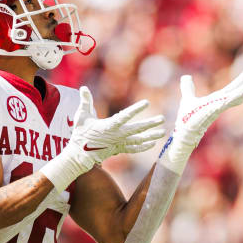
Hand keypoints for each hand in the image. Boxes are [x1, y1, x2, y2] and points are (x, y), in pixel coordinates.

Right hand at [41, 86, 164, 190]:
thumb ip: (85, 101)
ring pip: (138, 140)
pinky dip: (143, 146)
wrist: (79, 155)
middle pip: (137, 129)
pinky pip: (134, 148)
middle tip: (162, 119)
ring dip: (151, 136)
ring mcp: (119, 143)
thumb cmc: (80, 134)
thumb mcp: (81, 116)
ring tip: (163, 132)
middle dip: (150, 124)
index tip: (147, 103)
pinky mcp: (119, 149)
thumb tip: (83, 87)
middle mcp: (117, 135)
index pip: (125, 116)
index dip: (136, 109)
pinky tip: (153, 143)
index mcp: (108, 126)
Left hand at [160, 68, 242, 172]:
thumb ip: (188, 87)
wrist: (185, 128)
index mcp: (217, 99)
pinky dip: (240, 95)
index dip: (240, 80)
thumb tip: (186, 77)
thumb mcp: (187, 97)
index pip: (231, 88)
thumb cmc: (187, 117)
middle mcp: (222, 103)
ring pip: (239, 96)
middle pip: (238, 90)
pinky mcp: (218, 109)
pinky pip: (232, 101)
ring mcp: (221, 106)